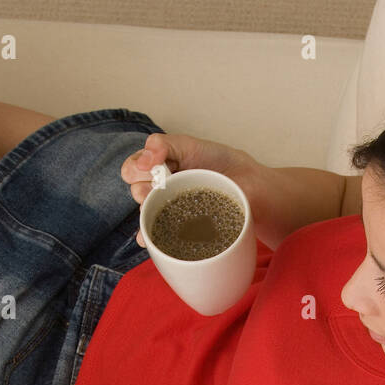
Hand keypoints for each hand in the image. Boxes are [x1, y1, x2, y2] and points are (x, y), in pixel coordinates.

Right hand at [121, 132, 257, 244]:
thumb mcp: (192, 145)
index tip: (153, 165)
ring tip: (158, 206)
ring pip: (144, 210)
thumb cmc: (221, 163)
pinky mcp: (178, 227)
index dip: (138, 165)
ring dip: (146, 209)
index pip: (135, 165)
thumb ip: (167, 145)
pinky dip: (148, 236)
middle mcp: (160, 187)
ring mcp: (169, 207)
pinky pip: (155, 234)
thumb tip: (146, 156)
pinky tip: (148, 239)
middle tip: (159, 185)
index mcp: (161, 166)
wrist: (250, 187)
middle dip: (141, 186)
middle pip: (135, 187)